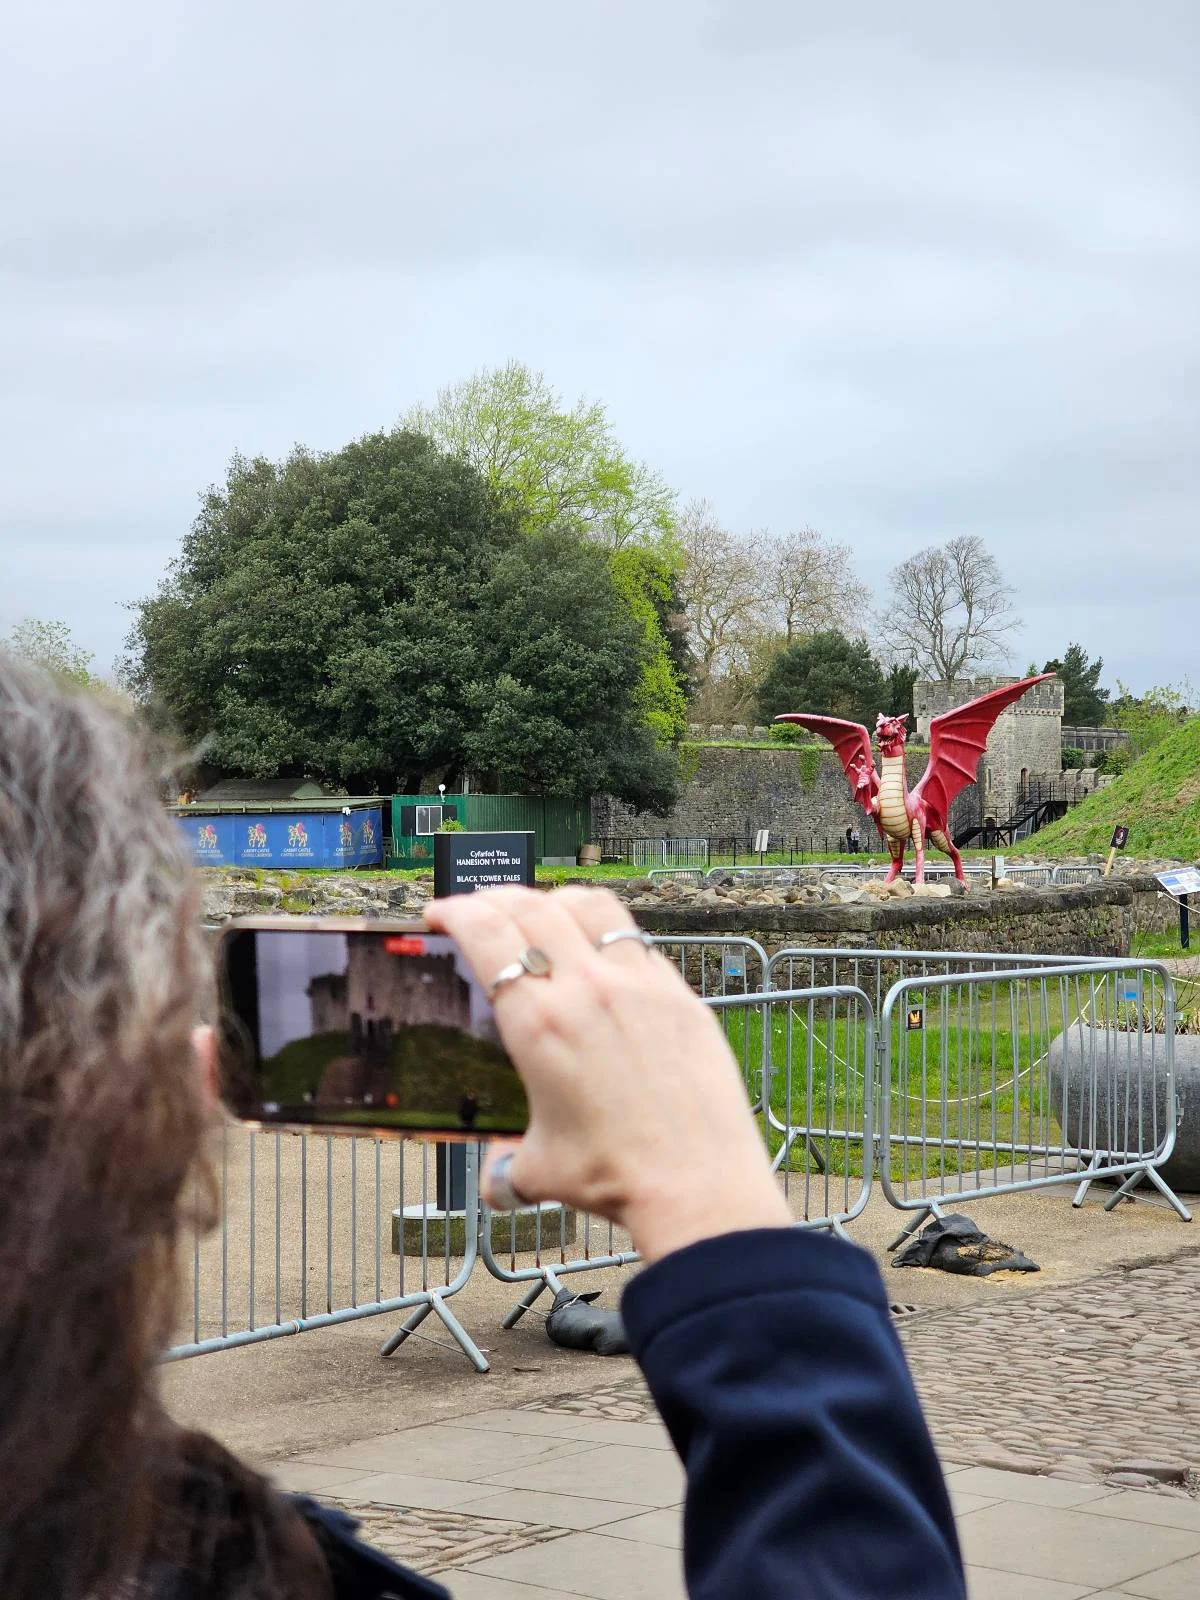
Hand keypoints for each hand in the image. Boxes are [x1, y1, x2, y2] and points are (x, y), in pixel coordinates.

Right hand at [424, 885, 790, 1263]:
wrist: (698, 1184)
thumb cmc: (617, 1176)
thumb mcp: (541, 1170)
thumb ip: (506, 1169)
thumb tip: (496, 1182)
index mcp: (538, 1023)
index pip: (486, 935)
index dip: (455, 912)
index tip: (440, 913)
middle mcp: (587, 988)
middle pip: (532, 908)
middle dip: (494, 898)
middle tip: (479, 908)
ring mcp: (639, 984)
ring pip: (590, 906)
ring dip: (554, 899)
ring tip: (541, 910)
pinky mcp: (680, 994)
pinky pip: (637, 940)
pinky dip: (607, 930)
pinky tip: (602, 950)